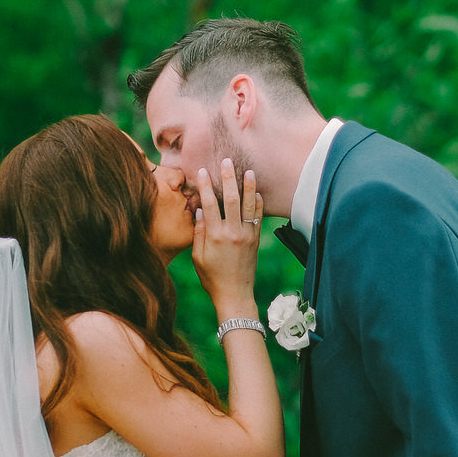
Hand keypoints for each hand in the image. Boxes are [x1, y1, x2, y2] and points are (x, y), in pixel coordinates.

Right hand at [191, 158, 263, 309]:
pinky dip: (259, 205)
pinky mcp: (256, 240)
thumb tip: (201, 209)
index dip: (206, 186)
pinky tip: (258, 193)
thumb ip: (199, 232)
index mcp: (215, 236)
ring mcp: (247, 236)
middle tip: (227, 161)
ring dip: (249, 187)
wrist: (235, 295)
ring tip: (248, 171)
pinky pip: (259, 218)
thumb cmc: (211, 277)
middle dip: (229, 178)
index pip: (210, 204)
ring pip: (249, 206)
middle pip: (232, 199)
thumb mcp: (197, 256)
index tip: (202, 171)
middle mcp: (233, 233)